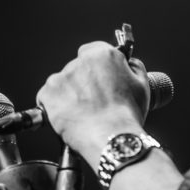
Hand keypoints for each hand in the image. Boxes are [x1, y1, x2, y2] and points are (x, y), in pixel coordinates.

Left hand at [36, 42, 151, 163]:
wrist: (110, 138)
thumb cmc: (127, 115)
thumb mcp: (142, 86)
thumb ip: (134, 68)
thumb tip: (129, 63)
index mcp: (103, 54)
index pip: (93, 52)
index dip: (97, 69)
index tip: (101, 80)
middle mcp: (79, 61)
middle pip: (78, 70)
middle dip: (84, 83)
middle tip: (95, 103)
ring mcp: (61, 77)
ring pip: (63, 84)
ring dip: (70, 95)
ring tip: (85, 114)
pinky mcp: (48, 94)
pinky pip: (48, 99)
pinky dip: (56, 108)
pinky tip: (71, 118)